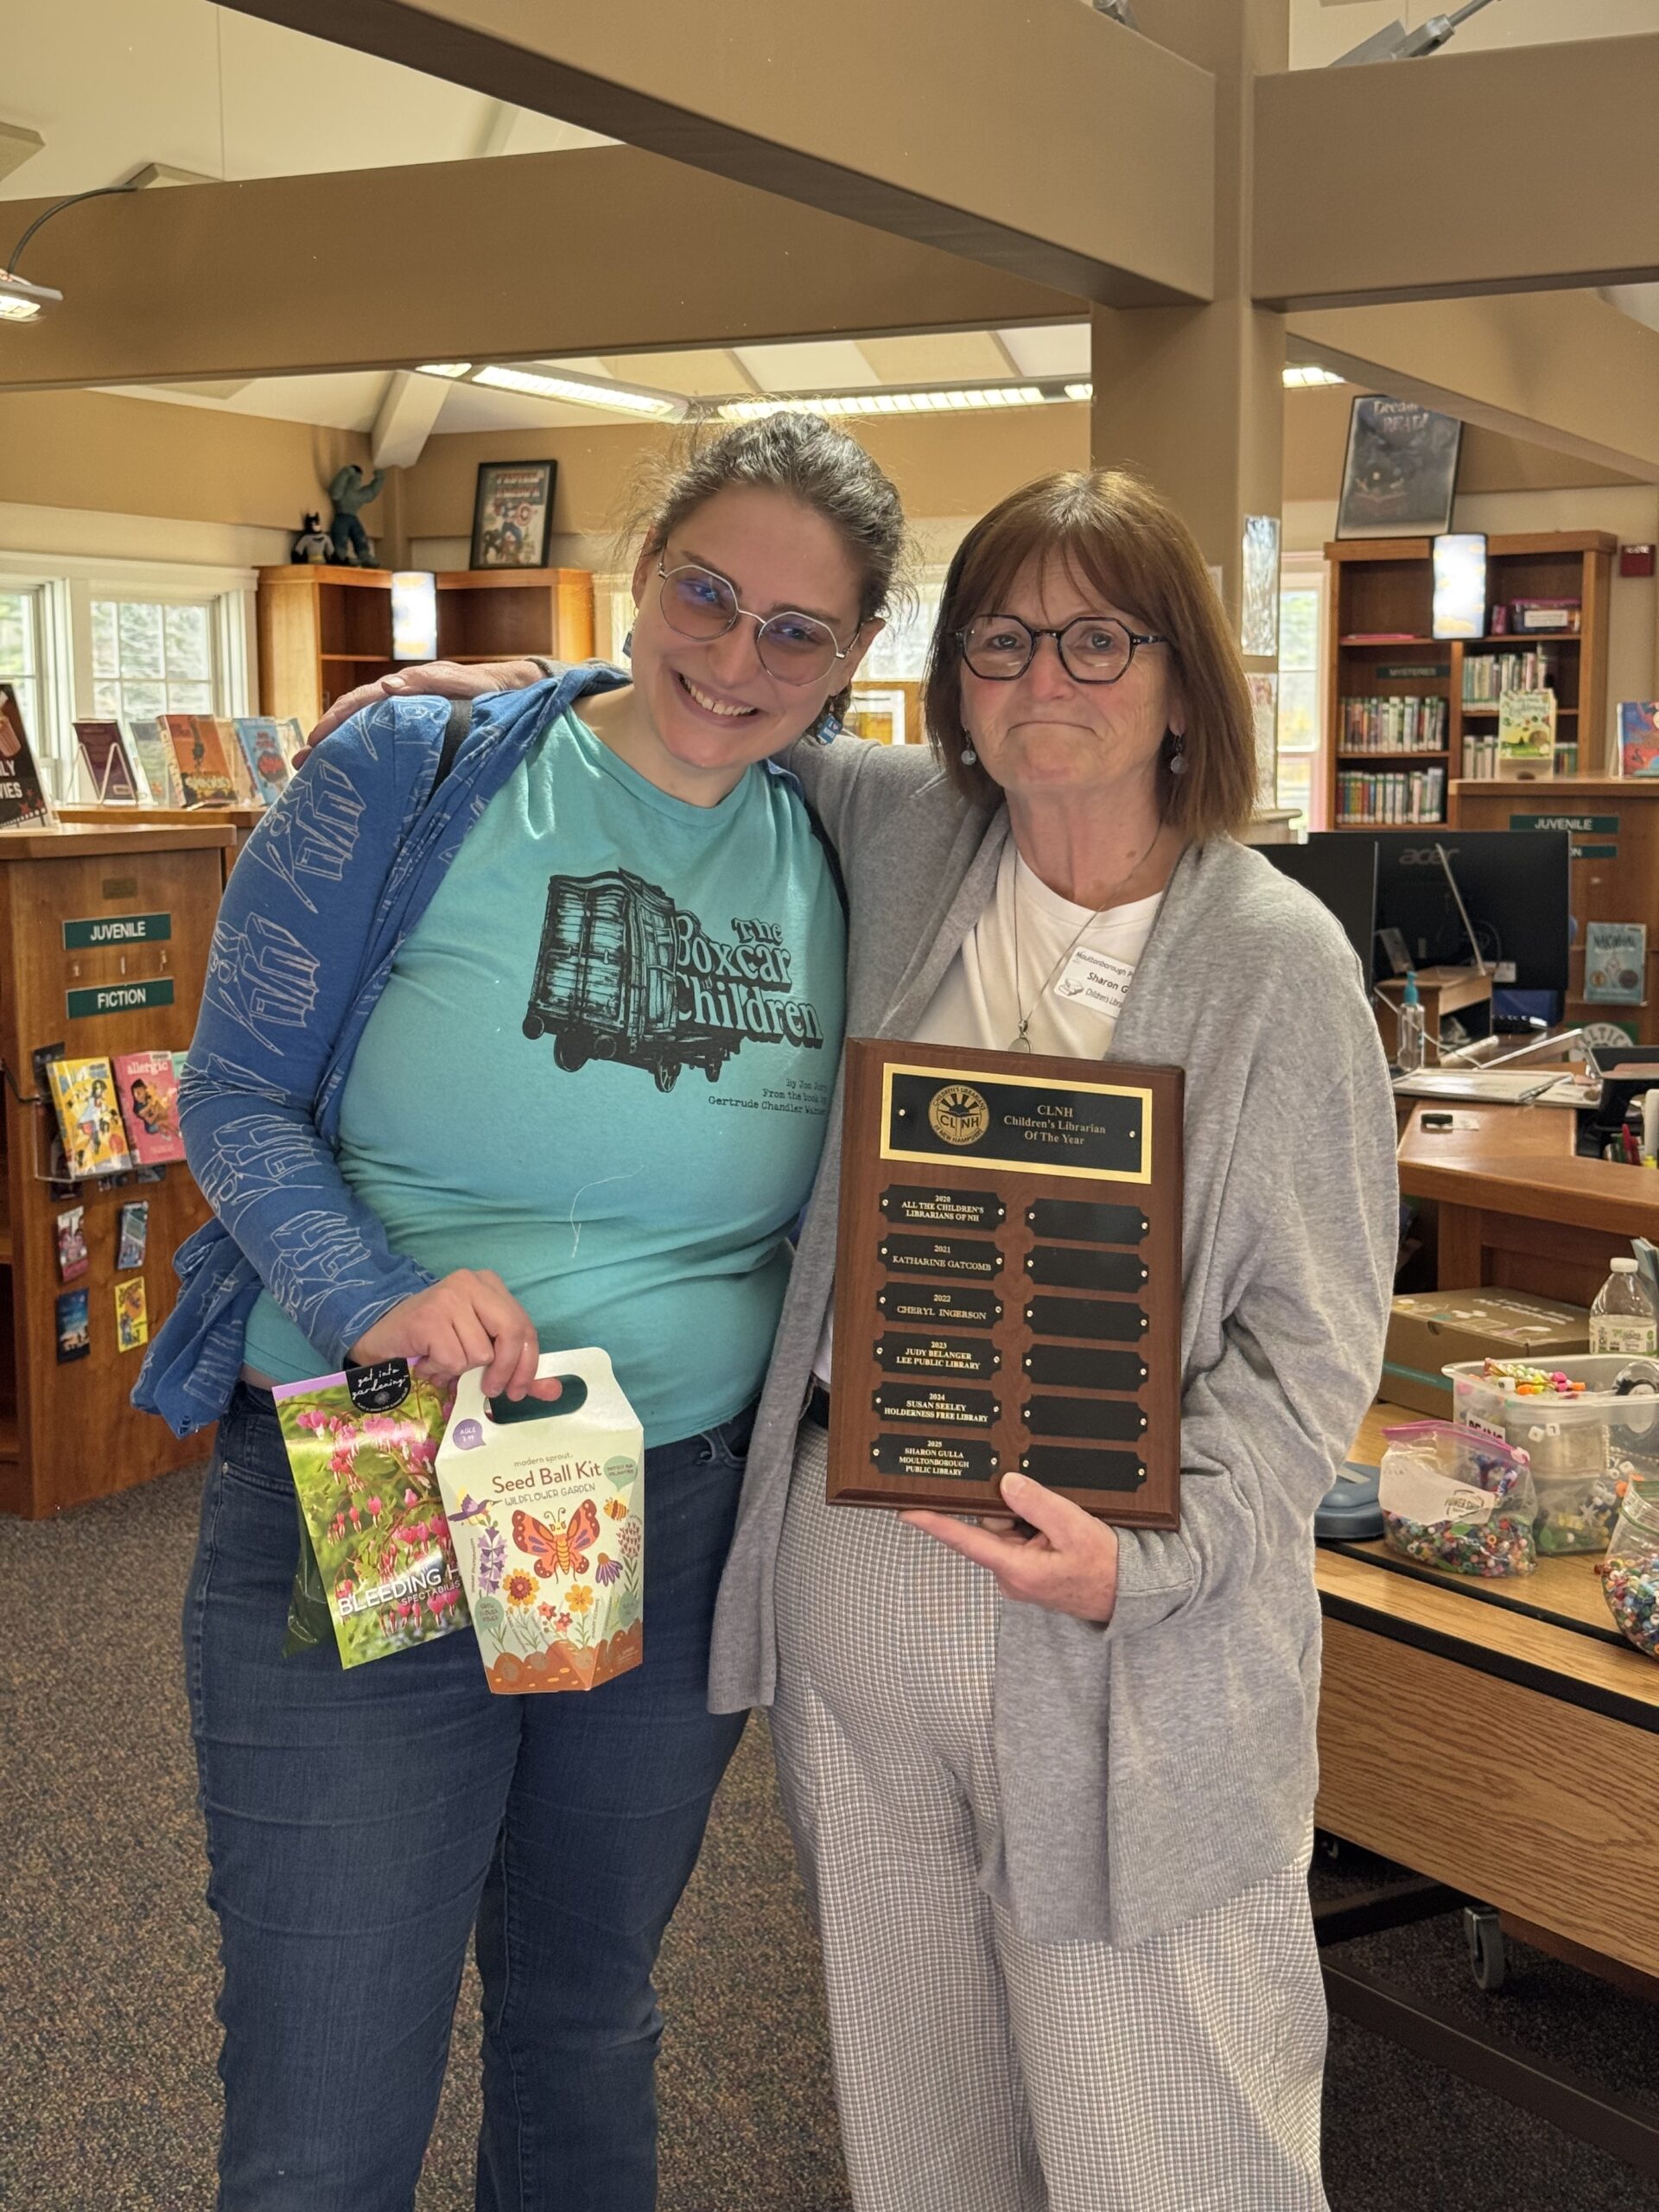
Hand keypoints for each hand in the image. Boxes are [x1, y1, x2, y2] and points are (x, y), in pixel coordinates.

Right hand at [304, 656, 549, 751]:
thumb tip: (389, 686)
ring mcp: (409, 722)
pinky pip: (385, 746)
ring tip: (316, 774)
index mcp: (408, 689)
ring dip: (341, 751)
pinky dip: (365, 758)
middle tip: (301, 765)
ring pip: (366, 735)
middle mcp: (402, 703)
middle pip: (355, 720)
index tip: (315, 742)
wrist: (517, 695)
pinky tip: (354, 775)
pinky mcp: (419, 739)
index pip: (361, 702)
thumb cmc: (492, 688)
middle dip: (326, 739)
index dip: (336, 720)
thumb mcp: (464, 682)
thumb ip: (431, 683)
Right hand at [349, 1268, 563, 1400]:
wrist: (382, 1339)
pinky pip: (454, 1360)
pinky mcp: (429, 1316)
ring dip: (460, 1369)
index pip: (525, 1327)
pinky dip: (441, 1369)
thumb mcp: (479, 1351)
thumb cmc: (434, 1343)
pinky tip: (427, 1359)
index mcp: (490, 1285)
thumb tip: (554, 1392)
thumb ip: (517, 1370)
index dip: (527, 1365)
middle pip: (511, 1334)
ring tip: (441, 1360)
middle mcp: (472, 1283)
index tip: (517, 1391)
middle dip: (503, 1370)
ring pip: (480, 1353)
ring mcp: (449, 1296)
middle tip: (490, 1389)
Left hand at [900, 1472, 1120, 1622]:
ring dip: (1029, 1519)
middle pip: (991, 1527)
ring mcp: (1018, 1574)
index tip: (906, 1510)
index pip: (964, 1540)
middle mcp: (1010, 1575)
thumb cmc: (1104, 1568)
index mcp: (1015, 1569)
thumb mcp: (1074, 1528)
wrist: (1128, 1594)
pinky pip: (1021, 1538)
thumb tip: (1006, 1484)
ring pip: (1008, 1530)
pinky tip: (1060, 1532)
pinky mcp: (1028, 1570)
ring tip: (1062, 1527)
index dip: (934, 1523)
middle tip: (1049, 1513)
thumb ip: (1037, 1504)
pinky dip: (1036, 1528)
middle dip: (1013, 1510)